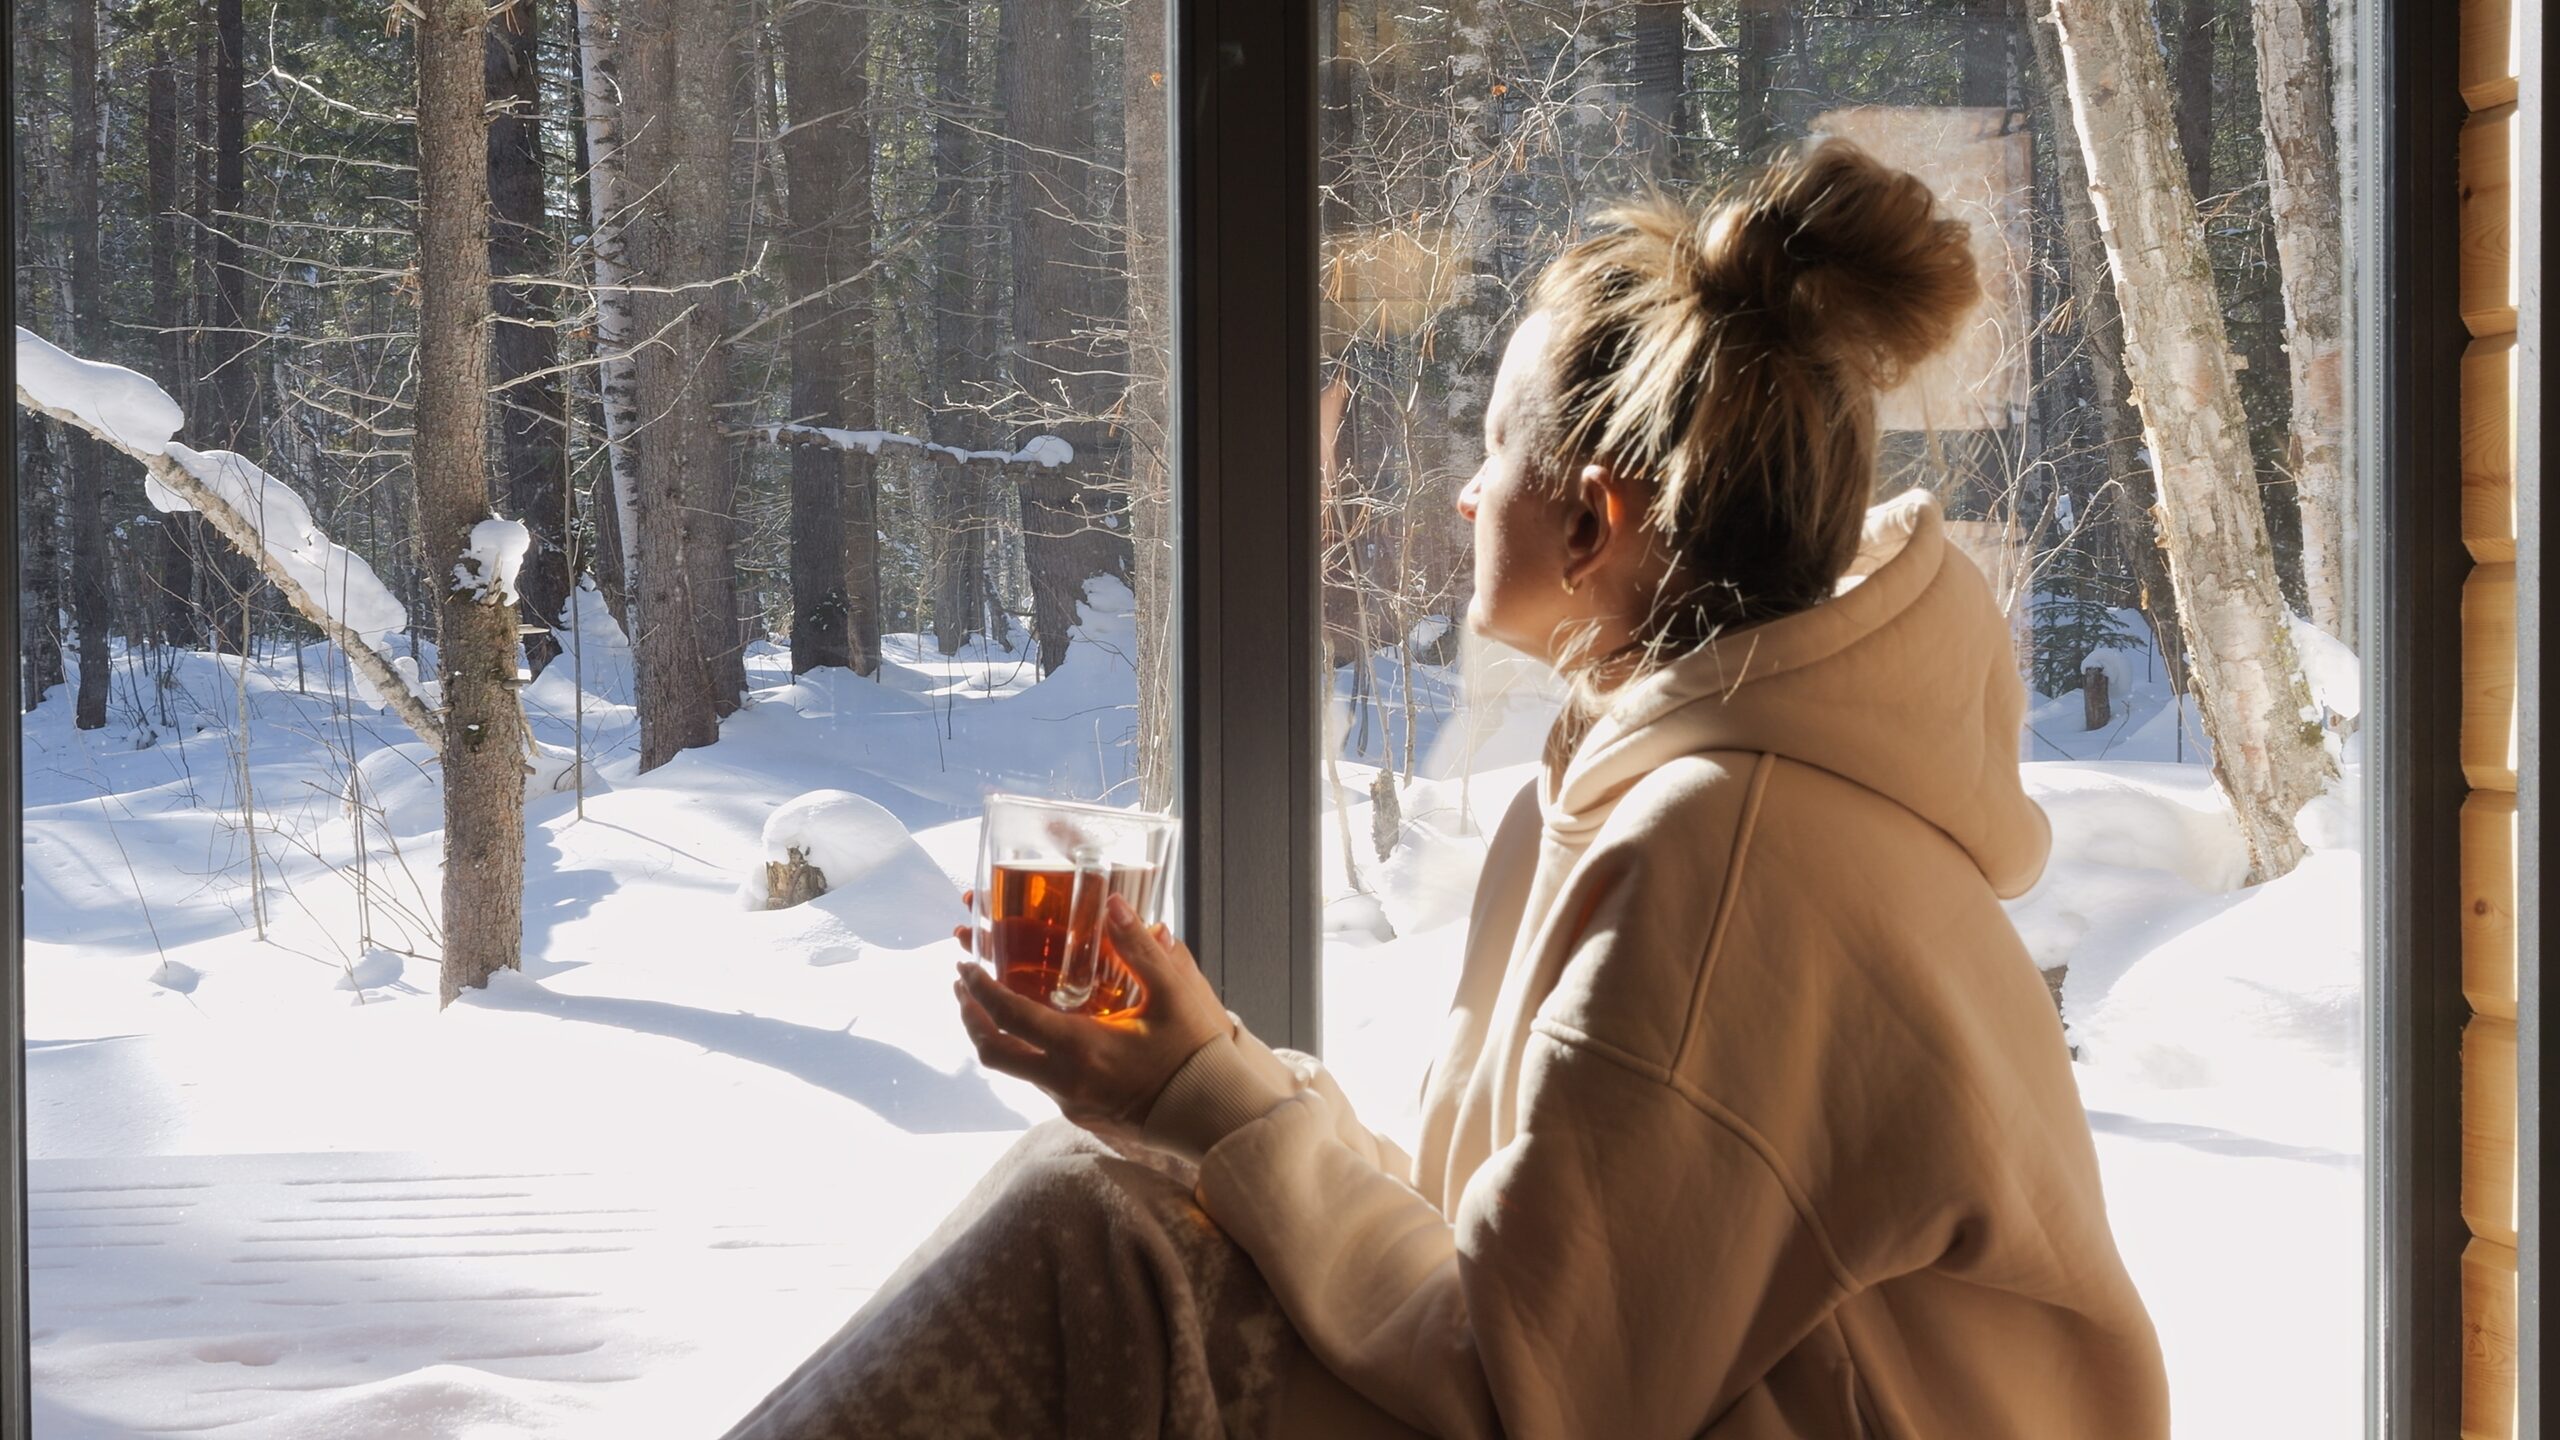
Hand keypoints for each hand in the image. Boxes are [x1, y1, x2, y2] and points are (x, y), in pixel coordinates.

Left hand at [951, 892, 1230, 1130]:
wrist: (1213, 1117)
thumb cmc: (1196, 1055)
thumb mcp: (1173, 995)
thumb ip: (1139, 949)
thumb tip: (1113, 905)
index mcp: (1081, 1046)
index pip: (1010, 1016)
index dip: (980, 989)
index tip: (965, 965)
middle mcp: (1064, 1079)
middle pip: (992, 1052)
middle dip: (970, 1018)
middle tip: (964, 987)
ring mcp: (1070, 1102)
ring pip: (1013, 1070)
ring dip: (996, 1036)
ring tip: (993, 1004)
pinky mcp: (1081, 1114)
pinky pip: (1040, 1082)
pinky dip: (1026, 1053)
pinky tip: (1040, 1033)